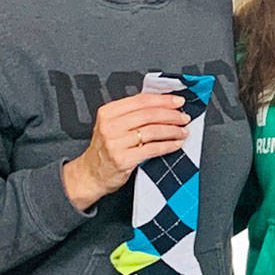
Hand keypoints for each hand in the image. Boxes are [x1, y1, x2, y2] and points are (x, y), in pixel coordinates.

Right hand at [62, 91, 189, 209]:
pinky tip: (176, 144)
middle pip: (148, 115)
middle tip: (184, 117)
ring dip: (172, 130)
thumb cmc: (105, 150)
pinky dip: (168, 146)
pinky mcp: (124, 159)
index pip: (141, 101)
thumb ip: (131, 115)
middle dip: (171, 115)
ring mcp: (116, 143)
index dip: (163, 100)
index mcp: (108, 112)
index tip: (177, 101)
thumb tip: (162, 105)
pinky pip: (152, 149)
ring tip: (183, 131)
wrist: (91, 174)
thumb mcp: (111, 126)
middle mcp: (110, 126)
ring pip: (152, 131)